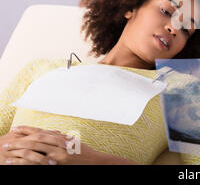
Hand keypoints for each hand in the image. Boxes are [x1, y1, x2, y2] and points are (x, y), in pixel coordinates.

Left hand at [3, 126, 137, 164]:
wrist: (96, 162)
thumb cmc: (86, 154)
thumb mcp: (75, 143)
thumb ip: (63, 138)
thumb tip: (54, 132)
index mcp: (63, 138)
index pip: (42, 131)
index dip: (28, 129)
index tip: (16, 129)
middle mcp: (60, 145)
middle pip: (36, 139)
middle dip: (20, 139)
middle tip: (7, 141)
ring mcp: (59, 155)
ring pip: (36, 150)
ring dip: (20, 150)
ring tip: (7, 151)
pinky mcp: (58, 164)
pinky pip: (39, 162)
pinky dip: (27, 162)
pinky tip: (17, 163)